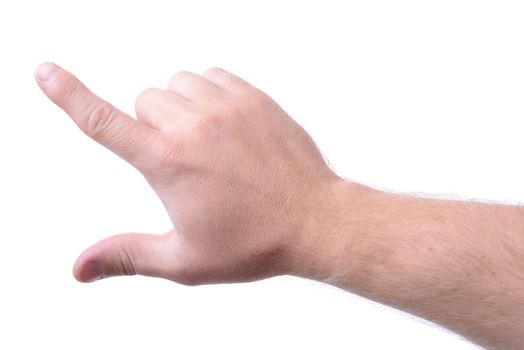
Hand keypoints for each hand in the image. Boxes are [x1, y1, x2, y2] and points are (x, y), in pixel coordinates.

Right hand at [35, 63, 339, 284]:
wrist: (315, 221)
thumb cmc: (253, 244)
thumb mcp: (184, 260)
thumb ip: (127, 257)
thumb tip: (79, 268)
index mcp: (169, 163)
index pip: (104, 123)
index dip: (69, 96)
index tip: (46, 73)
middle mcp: (194, 126)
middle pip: (144, 100)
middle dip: (151, 126)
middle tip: (181, 161)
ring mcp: (228, 106)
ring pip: (176, 84)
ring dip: (179, 106)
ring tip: (205, 143)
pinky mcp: (255, 97)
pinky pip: (212, 75)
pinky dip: (208, 93)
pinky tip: (226, 126)